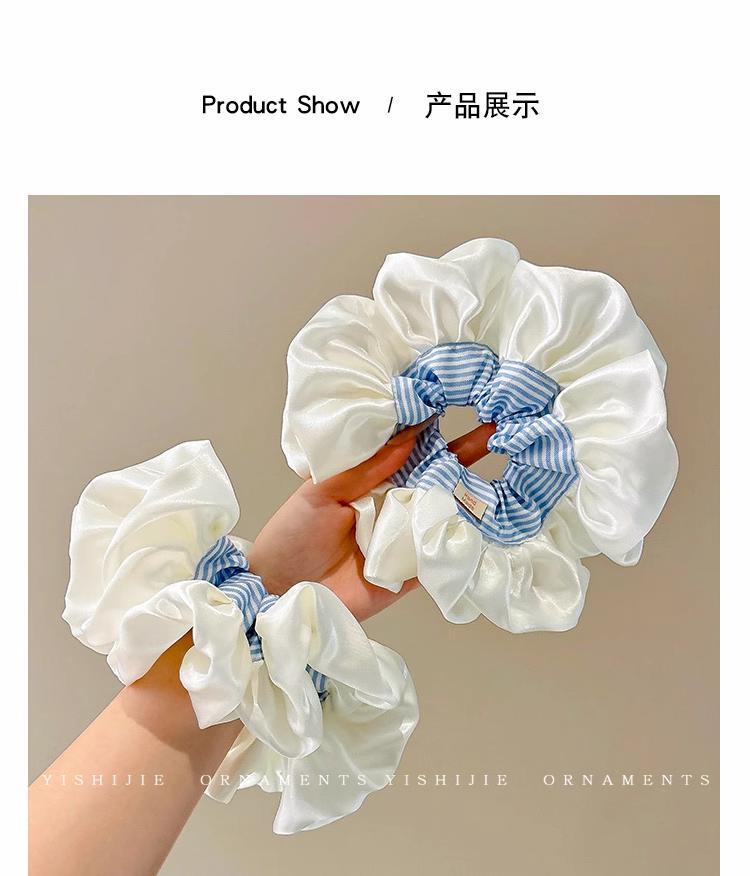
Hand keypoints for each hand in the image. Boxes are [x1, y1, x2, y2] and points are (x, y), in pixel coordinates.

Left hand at [249, 420, 495, 620]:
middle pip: (439, 472)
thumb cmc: (292, 536)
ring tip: (515, 463)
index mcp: (372, 475)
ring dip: (479, 488)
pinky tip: (501, 516)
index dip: (435, 423)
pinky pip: (446, 549)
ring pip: (450, 507)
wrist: (281, 594)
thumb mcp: (321, 491)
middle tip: (504, 423)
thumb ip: (365, 466)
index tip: (462, 396)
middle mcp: (395, 499)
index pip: (410, 445)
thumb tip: (412, 433)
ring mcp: (409, 533)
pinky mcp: (416, 569)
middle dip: (470, 449)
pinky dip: (472, 536)